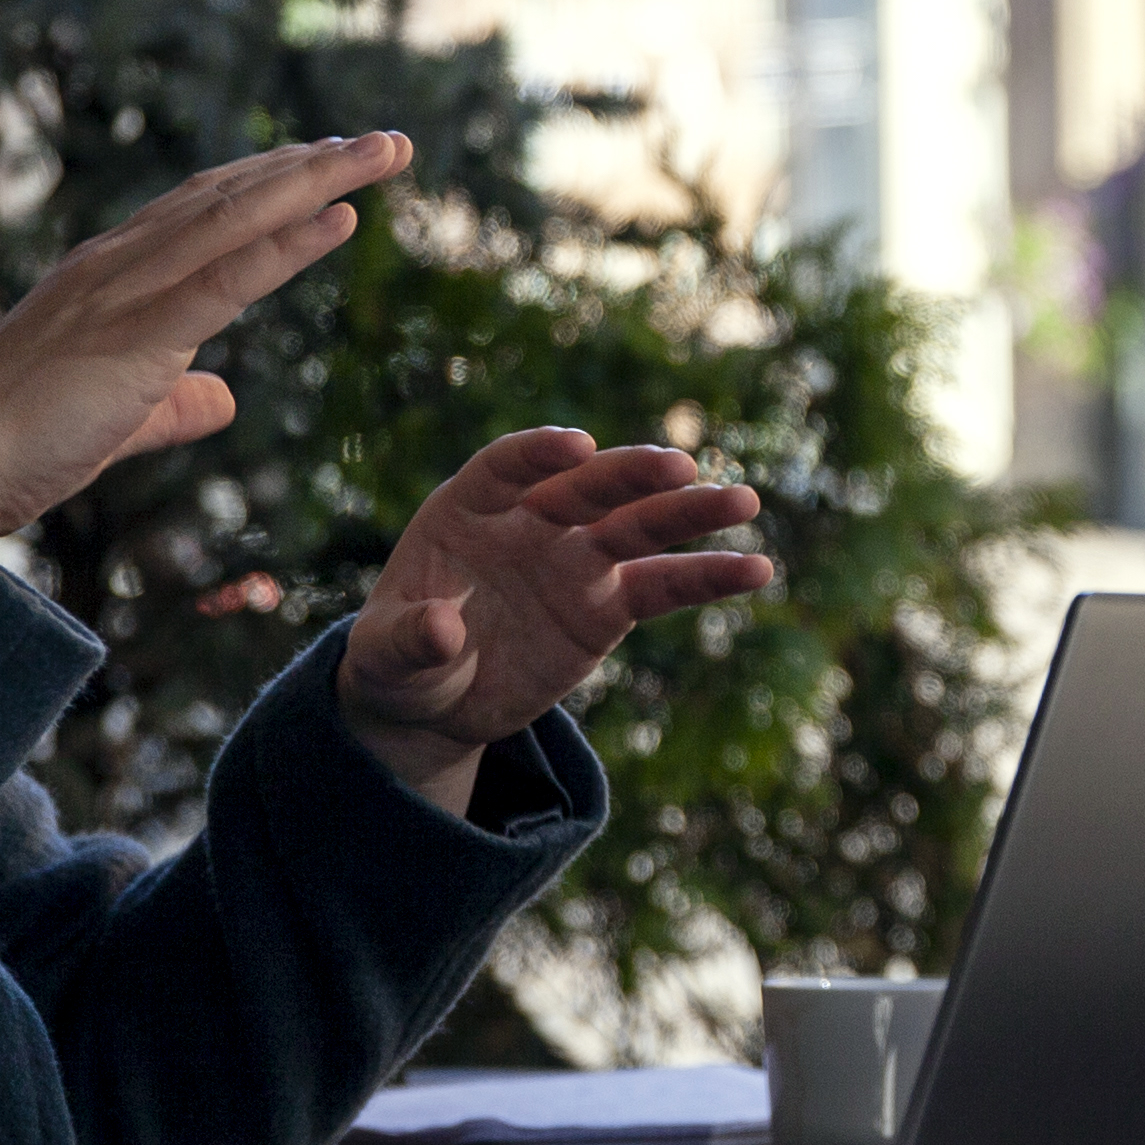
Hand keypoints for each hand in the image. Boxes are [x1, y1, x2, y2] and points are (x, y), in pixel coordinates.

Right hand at [0, 136, 407, 544]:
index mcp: (107, 275)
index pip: (203, 208)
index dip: (271, 180)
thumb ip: (175, 405)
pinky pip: (226, 279)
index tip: (331, 161)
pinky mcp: (134, 336)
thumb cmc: (20, 449)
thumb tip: (225, 400)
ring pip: (236, 218)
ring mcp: (123, 292)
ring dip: (317, 182)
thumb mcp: (117, 420)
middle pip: (231, 195)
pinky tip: (341, 220)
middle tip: (386, 142)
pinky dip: (288, 245)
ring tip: (382, 155)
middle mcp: (117, 264)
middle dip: (312, 165)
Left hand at [338, 427, 775, 813]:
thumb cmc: (400, 659)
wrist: (435, 700)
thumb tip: (445, 630)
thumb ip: (410, 638)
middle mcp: (530, 521)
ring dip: (689, 513)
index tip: (577, 445)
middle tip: (679, 467)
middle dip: (630, 475)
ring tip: (743, 500)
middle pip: (586, 487)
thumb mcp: (387, 656)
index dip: (538, 453)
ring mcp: (575, 559)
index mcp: (468, 509)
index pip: (507, 466)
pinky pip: (663, 586)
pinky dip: (707, 577)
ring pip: (638, 527)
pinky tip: (756, 569)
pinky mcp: (608, 604)